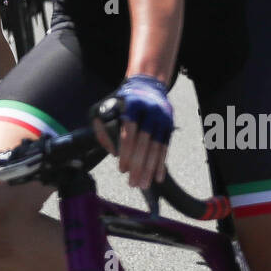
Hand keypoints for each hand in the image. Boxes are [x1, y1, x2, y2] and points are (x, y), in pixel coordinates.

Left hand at [94, 74, 171, 188]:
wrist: (147, 86)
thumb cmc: (121, 102)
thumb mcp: (106, 106)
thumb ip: (102, 126)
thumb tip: (111, 151)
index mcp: (131, 105)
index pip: (129, 132)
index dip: (125, 152)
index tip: (121, 169)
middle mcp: (149, 111)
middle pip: (144, 143)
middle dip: (138, 166)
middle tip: (132, 184)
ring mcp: (161, 118)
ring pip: (156, 147)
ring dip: (150, 169)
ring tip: (143, 185)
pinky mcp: (169, 125)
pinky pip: (165, 147)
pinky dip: (161, 163)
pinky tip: (158, 178)